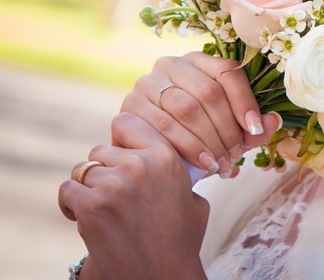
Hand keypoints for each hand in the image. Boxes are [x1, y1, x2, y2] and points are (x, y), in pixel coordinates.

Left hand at [58, 113, 209, 278]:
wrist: (162, 275)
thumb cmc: (179, 240)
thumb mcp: (192, 197)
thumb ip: (175, 171)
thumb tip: (162, 156)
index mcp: (166, 156)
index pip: (127, 123)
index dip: (120, 139)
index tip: (120, 154)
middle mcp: (140, 164)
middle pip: (101, 150)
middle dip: (103, 170)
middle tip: (114, 194)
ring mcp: (114, 184)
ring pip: (82, 170)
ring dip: (87, 188)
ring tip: (104, 209)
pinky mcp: (91, 206)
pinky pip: (67, 190)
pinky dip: (72, 204)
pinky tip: (87, 218)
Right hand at [120, 52, 280, 177]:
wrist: (154, 159)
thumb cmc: (199, 139)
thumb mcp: (229, 132)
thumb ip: (253, 127)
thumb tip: (274, 121)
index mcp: (199, 61)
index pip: (228, 72)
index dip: (245, 102)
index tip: (255, 130)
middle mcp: (170, 64)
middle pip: (208, 92)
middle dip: (227, 128)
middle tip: (237, 155)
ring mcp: (145, 84)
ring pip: (186, 109)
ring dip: (210, 141)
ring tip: (224, 164)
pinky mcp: (127, 108)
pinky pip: (161, 127)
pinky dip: (187, 148)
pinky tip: (203, 165)